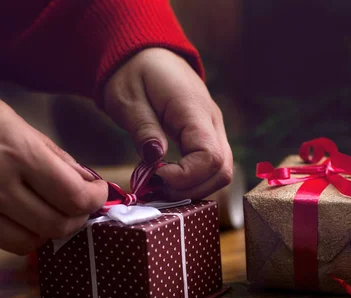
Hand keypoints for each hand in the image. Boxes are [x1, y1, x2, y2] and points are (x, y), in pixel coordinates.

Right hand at [0, 88, 107, 254]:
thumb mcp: (21, 126)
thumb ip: (58, 159)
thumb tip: (88, 184)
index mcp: (19, 154)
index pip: (73, 196)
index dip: (94, 199)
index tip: (97, 193)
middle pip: (56, 226)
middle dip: (76, 218)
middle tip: (76, 207)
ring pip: (28, 244)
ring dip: (44, 231)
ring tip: (43, 213)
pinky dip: (12, 235)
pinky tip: (10, 216)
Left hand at [103, 48, 232, 199]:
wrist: (147, 54)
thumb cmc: (134, 73)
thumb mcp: (128, 99)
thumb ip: (143, 128)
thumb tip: (155, 158)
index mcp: (194, 109)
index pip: (210, 157)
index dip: (186, 176)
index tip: (156, 175)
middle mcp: (212, 122)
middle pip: (222, 170)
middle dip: (190, 189)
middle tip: (156, 188)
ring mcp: (214, 130)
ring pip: (221, 173)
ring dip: (193, 189)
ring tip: (160, 187)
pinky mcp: (208, 138)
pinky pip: (211, 168)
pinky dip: (193, 181)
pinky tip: (168, 181)